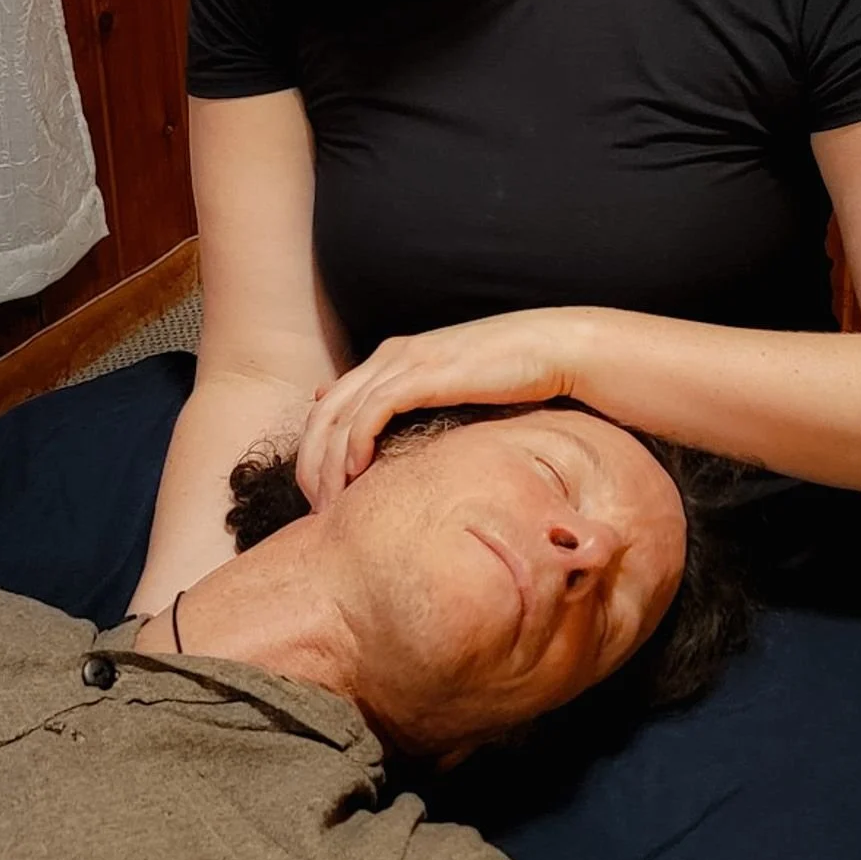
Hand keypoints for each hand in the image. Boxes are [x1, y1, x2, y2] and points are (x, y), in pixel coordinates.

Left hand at [294, 309, 587, 509]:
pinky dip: (357, 442)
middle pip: (324, 413)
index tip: (319, 497)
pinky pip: (374, 410)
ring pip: (341, 415)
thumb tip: (378, 433)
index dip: (314, 452)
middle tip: (314, 511)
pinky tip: (356, 473)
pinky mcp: (426, 373)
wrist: (550, 348)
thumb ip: (416, 409)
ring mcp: (406, 361)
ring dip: (328, 463)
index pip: (329, 407)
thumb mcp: (451, 394)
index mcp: (390, 359)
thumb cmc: (508, 377)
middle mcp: (390, 356)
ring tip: (329, 504)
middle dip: (310, 464)